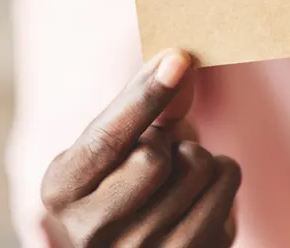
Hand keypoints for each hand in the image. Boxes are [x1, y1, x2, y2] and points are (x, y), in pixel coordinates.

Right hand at [40, 49, 240, 247]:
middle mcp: (92, 232)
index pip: (106, 139)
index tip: (176, 58)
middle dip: (167, 139)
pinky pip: (227, 182)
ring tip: (178, 174)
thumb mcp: (123, 136)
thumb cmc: (126, 172)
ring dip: (198, 155)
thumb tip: (178, 61)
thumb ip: (146, 101)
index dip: (144, 96)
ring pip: (197, 168)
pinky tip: (201, 190)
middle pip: (153, 158)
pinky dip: (223, 171)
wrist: (144, 229)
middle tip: (161, 151)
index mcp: (61, 192)